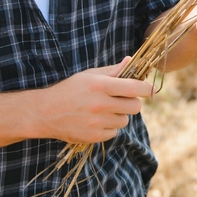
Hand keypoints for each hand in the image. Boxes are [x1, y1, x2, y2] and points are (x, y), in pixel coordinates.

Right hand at [32, 57, 152, 143]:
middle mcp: (100, 104)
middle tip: (123, 99)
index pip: (134, 87)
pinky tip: (97, 121)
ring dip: (119, 115)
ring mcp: (97, 122)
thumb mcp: (89, 75)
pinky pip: (114, 132)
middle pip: (134, 106)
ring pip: (125, 120)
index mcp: (100, 85)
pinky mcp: (94, 136)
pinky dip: (109, 127)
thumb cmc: (70, 90)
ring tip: (105, 110)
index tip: (149, 89)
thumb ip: (112, 70)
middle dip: (132, 102)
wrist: (46, 112)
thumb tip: (130, 60)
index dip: (146, 88)